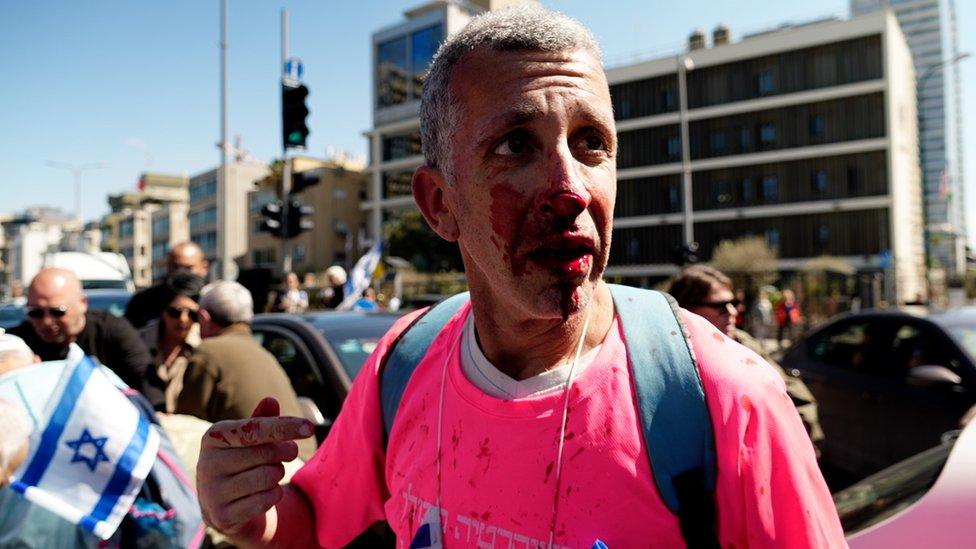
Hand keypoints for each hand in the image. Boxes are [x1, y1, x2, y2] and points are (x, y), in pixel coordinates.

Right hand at [197, 397, 313, 534]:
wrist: (223, 505)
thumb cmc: (242, 461)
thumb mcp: (248, 438)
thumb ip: (261, 420)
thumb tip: (270, 400)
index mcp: (213, 437)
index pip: (255, 429)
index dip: (285, 426)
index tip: (310, 427)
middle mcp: (208, 463)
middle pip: (266, 453)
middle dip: (285, 452)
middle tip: (288, 453)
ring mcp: (213, 492)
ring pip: (268, 477)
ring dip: (278, 474)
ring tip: (270, 473)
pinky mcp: (223, 516)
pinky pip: (265, 500)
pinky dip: (273, 495)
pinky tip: (264, 493)